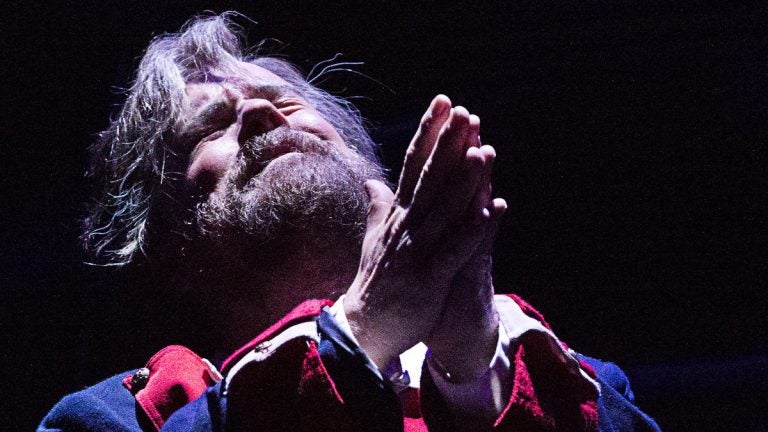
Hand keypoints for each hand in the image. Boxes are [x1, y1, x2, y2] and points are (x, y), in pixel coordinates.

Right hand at [344, 96, 501, 368]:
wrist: (364, 326)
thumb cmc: (376, 281)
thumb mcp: (375, 238)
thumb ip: (378, 206)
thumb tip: (373, 180)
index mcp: (398, 214)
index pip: (414, 163)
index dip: (429, 133)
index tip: (443, 103)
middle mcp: (406, 226)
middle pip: (429, 178)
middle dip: (447, 143)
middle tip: (463, 110)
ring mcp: (417, 251)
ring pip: (444, 210)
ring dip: (464, 181)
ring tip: (482, 152)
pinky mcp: (428, 278)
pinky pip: (453, 251)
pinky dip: (470, 232)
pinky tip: (488, 211)